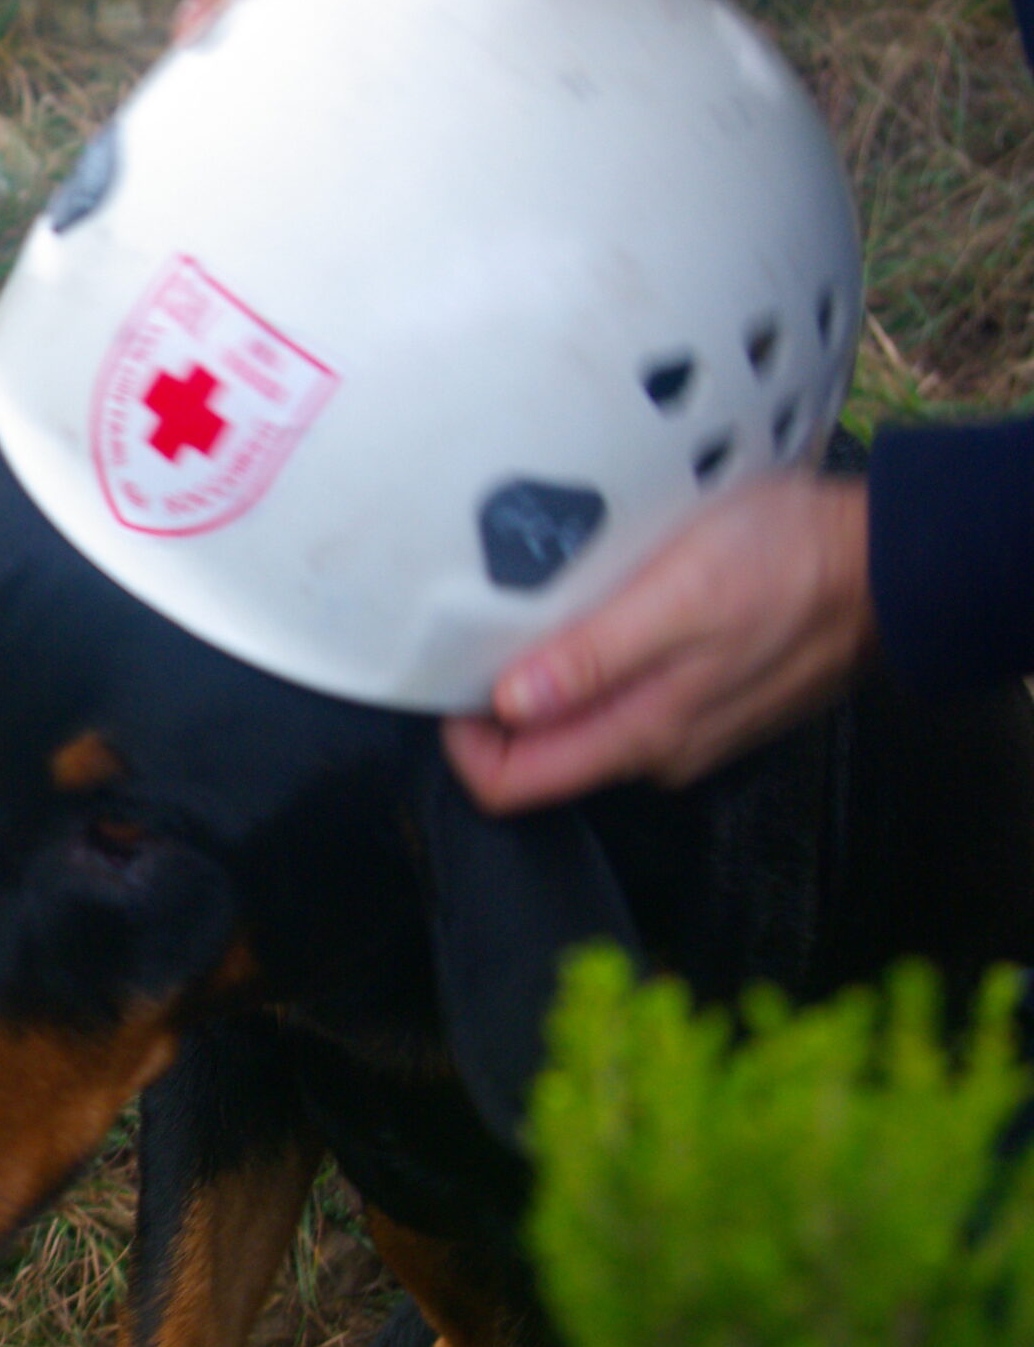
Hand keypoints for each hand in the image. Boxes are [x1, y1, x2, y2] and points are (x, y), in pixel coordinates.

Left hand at [441, 474, 876, 814]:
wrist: (891, 562)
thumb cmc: (788, 564)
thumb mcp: (677, 598)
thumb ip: (593, 660)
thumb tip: (511, 706)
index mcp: (642, 734)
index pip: (515, 784)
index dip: (466, 740)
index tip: (454, 677)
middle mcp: (658, 749)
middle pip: (540, 759)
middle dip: (497, 709)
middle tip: (485, 635)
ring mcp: (685, 727)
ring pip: (580, 729)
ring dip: (546, 684)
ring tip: (537, 617)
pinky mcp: (705, 698)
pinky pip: (624, 703)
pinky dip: (593, 670)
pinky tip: (596, 618)